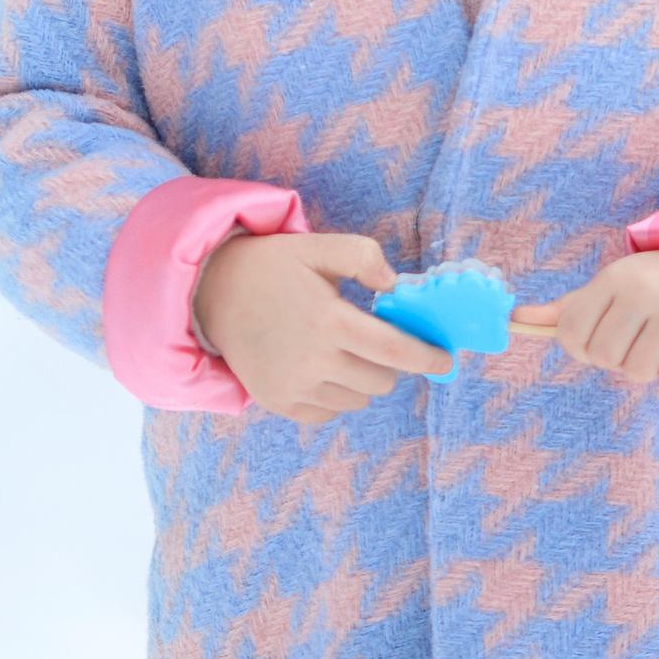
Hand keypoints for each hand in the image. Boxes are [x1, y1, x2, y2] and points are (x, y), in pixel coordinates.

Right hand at [192, 230, 453, 426]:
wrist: (212, 293)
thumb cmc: (272, 266)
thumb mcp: (318, 246)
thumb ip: (363, 256)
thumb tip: (395, 284)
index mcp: (329, 320)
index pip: (394, 351)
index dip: (427, 358)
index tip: (445, 360)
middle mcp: (313, 360)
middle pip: (381, 380)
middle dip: (392, 364)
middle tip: (378, 342)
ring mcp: (294, 386)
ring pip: (357, 399)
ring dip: (364, 379)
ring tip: (345, 352)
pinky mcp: (279, 402)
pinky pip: (328, 412)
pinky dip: (336, 395)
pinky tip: (322, 368)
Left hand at [515, 247, 658, 391]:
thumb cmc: (655, 285)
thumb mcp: (611, 287)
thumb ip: (567, 309)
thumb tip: (516, 319)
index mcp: (614, 276)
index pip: (572, 336)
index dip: (584, 347)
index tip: (605, 336)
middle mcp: (645, 290)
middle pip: (605, 358)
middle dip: (618, 357)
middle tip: (639, 337)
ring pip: (638, 372)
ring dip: (648, 366)